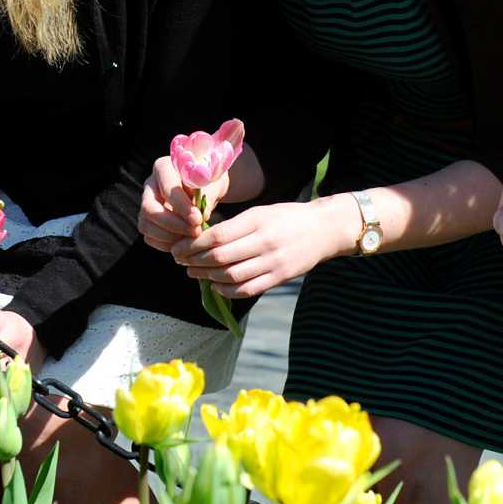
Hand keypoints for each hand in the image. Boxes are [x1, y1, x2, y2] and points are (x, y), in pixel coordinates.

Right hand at [138, 154, 232, 252]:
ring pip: (146, 225)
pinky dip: (166, 244)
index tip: (198, 219)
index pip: (166, 189)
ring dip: (170, 237)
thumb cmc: (209, 180)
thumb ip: (207, 195)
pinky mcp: (147, 220)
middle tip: (195, 232)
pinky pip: (149, 237)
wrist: (205, 187)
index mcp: (163, 167)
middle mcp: (150, 185)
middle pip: (149, 209)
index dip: (181, 206)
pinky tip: (184, 243)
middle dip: (173, 225)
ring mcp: (146, 203)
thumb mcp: (213, 182)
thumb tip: (201, 216)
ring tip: (192, 239)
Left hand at [171, 195, 359, 299]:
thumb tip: (201, 240)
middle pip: (220, 257)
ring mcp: (273, 263)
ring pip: (231, 276)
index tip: (178, 247)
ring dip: (207, 277)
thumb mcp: (260, 212)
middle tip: (180, 261)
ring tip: (194, 272)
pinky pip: (247, 290)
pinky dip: (227, 291)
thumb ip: (234, 226)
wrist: (324, 229)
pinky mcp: (279, 278)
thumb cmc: (286, 217)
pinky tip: (215, 286)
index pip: (217, 236)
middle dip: (195, 261)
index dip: (193, 245)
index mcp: (257, 221)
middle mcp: (264, 242)